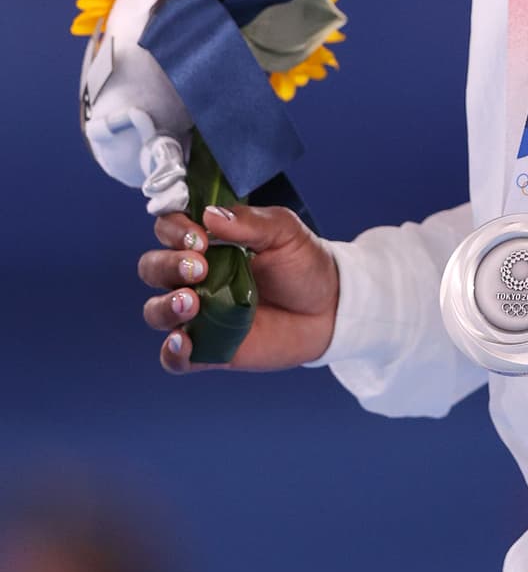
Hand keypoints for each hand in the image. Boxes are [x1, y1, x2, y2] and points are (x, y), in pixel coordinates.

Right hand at [138, 204, 338, 373]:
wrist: (330, 307)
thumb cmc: (303, 263)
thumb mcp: (284, 231)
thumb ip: (248, 221)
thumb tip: (210, 215)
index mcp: (208, 242)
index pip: (169, 229)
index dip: (174, 230)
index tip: (199, 236)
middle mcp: (195, 277)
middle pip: (153, 267)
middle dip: (168, 265)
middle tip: (199, 268)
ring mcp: (199, 314)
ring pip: (156, 311)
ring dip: (165, 306)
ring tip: (191, 303)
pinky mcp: (209, 349)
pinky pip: (175, 357)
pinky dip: (173, 352)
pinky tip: (185, 342)